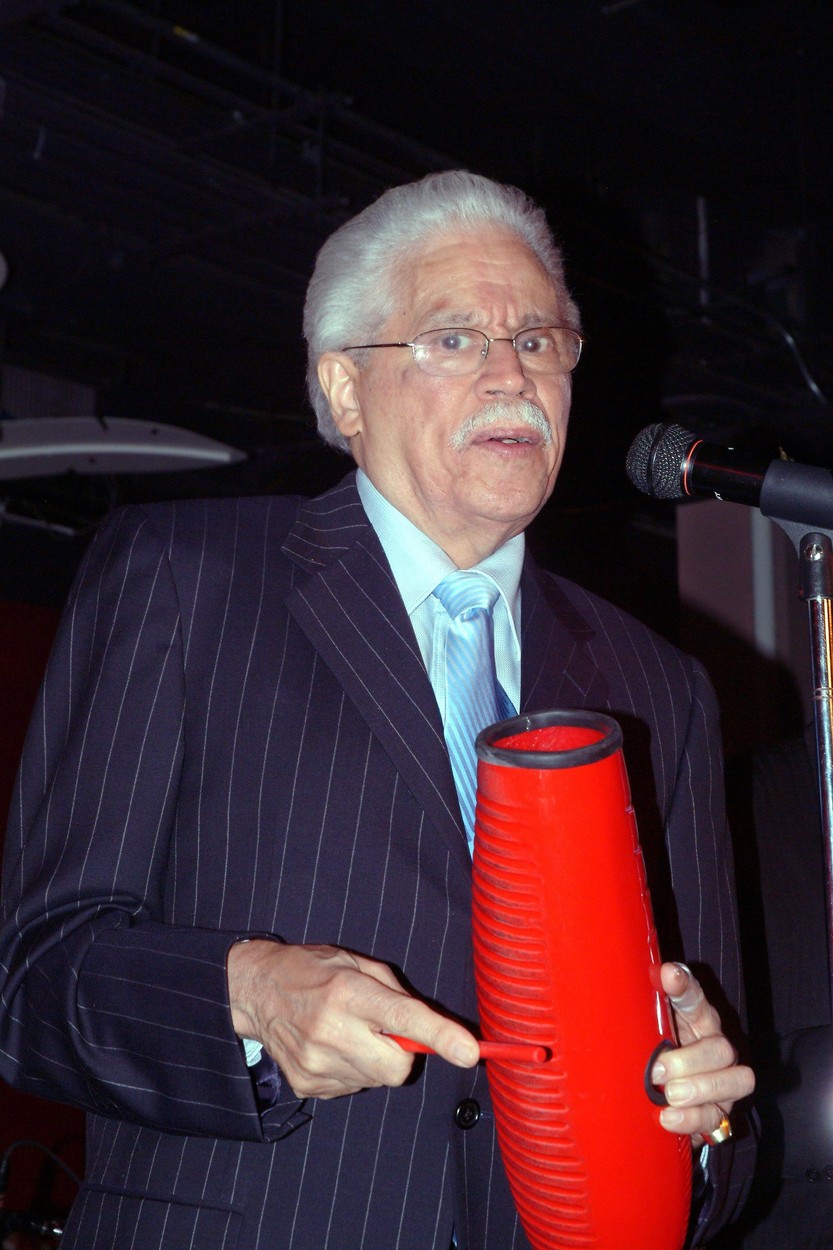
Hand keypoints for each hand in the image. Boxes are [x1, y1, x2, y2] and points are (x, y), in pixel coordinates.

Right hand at [226, 940, 478, 1098]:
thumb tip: (431, 1027)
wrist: (255, 991)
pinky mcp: (308, 1084)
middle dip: (403, 1051)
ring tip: (349, 1032)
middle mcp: (331, 1030)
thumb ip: (397, 993)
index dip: (440, 1036)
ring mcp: (317, 1063)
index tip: (469, 1051)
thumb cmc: (312, 969)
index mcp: (348, 992)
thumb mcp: (357, 963)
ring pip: (377, 1080)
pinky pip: (354, 1086)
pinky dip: (354, 1070)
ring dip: (375, 1059)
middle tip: (383, 1029)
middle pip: (398, 1066)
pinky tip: (333, 1047)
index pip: (403, 1019)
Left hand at [651, 962, 754, 1145]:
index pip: (694, 998)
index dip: (684, 987)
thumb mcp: (643, 1032)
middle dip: (690, 1061)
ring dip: (699, 1089)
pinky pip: (717, 1117)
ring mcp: (723, 1081)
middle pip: (722, 1048)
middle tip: (656, 1070)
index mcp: (696, 1020)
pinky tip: (668, 1116)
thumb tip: (623, 986)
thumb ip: (638, 1011)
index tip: (668, 975)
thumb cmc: (651, 1056)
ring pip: (736, 1080)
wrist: (658, 1101)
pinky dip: (692, 1118)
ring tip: (669, 1095)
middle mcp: (715, 1047)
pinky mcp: (719, 1113)